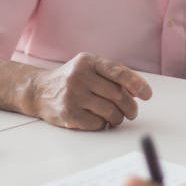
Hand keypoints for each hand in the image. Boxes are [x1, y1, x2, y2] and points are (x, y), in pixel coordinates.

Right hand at [27, 53, 151, 129]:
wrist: (39, 91)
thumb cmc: (72, 79)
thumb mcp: (90, 68)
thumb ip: (113, 75)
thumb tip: (139, 90)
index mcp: (87, 61)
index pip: (118, 72)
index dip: (136, 84)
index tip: (147, 95)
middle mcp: (79, 76)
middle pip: (117, 96)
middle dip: (130, 107)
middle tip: (132, 112)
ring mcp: (72, 95)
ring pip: (110, 112)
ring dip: (118, 118)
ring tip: (116, 117)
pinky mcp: (68, 114)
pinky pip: (98, 124)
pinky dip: (103, 124)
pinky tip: (99, 120)